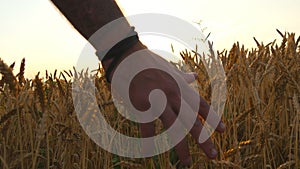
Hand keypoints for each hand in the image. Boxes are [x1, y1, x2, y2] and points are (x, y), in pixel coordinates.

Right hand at [102, 42, 225, 166]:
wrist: (128, 55)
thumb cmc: (148, 62)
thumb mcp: (169, 69)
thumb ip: (182, 76)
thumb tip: (194, 76)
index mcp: (181, 86)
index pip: (201, 105)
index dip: (212, 118)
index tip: (222, 130)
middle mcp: (174, 95)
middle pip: (192, 121)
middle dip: (204, 139)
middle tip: (213, 155)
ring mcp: (158, 100)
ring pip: (174, 128)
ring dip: (182, 147)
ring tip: (187, 163)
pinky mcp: (143, 105)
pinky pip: (147, 127)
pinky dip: (148, 140)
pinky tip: (149, 153)